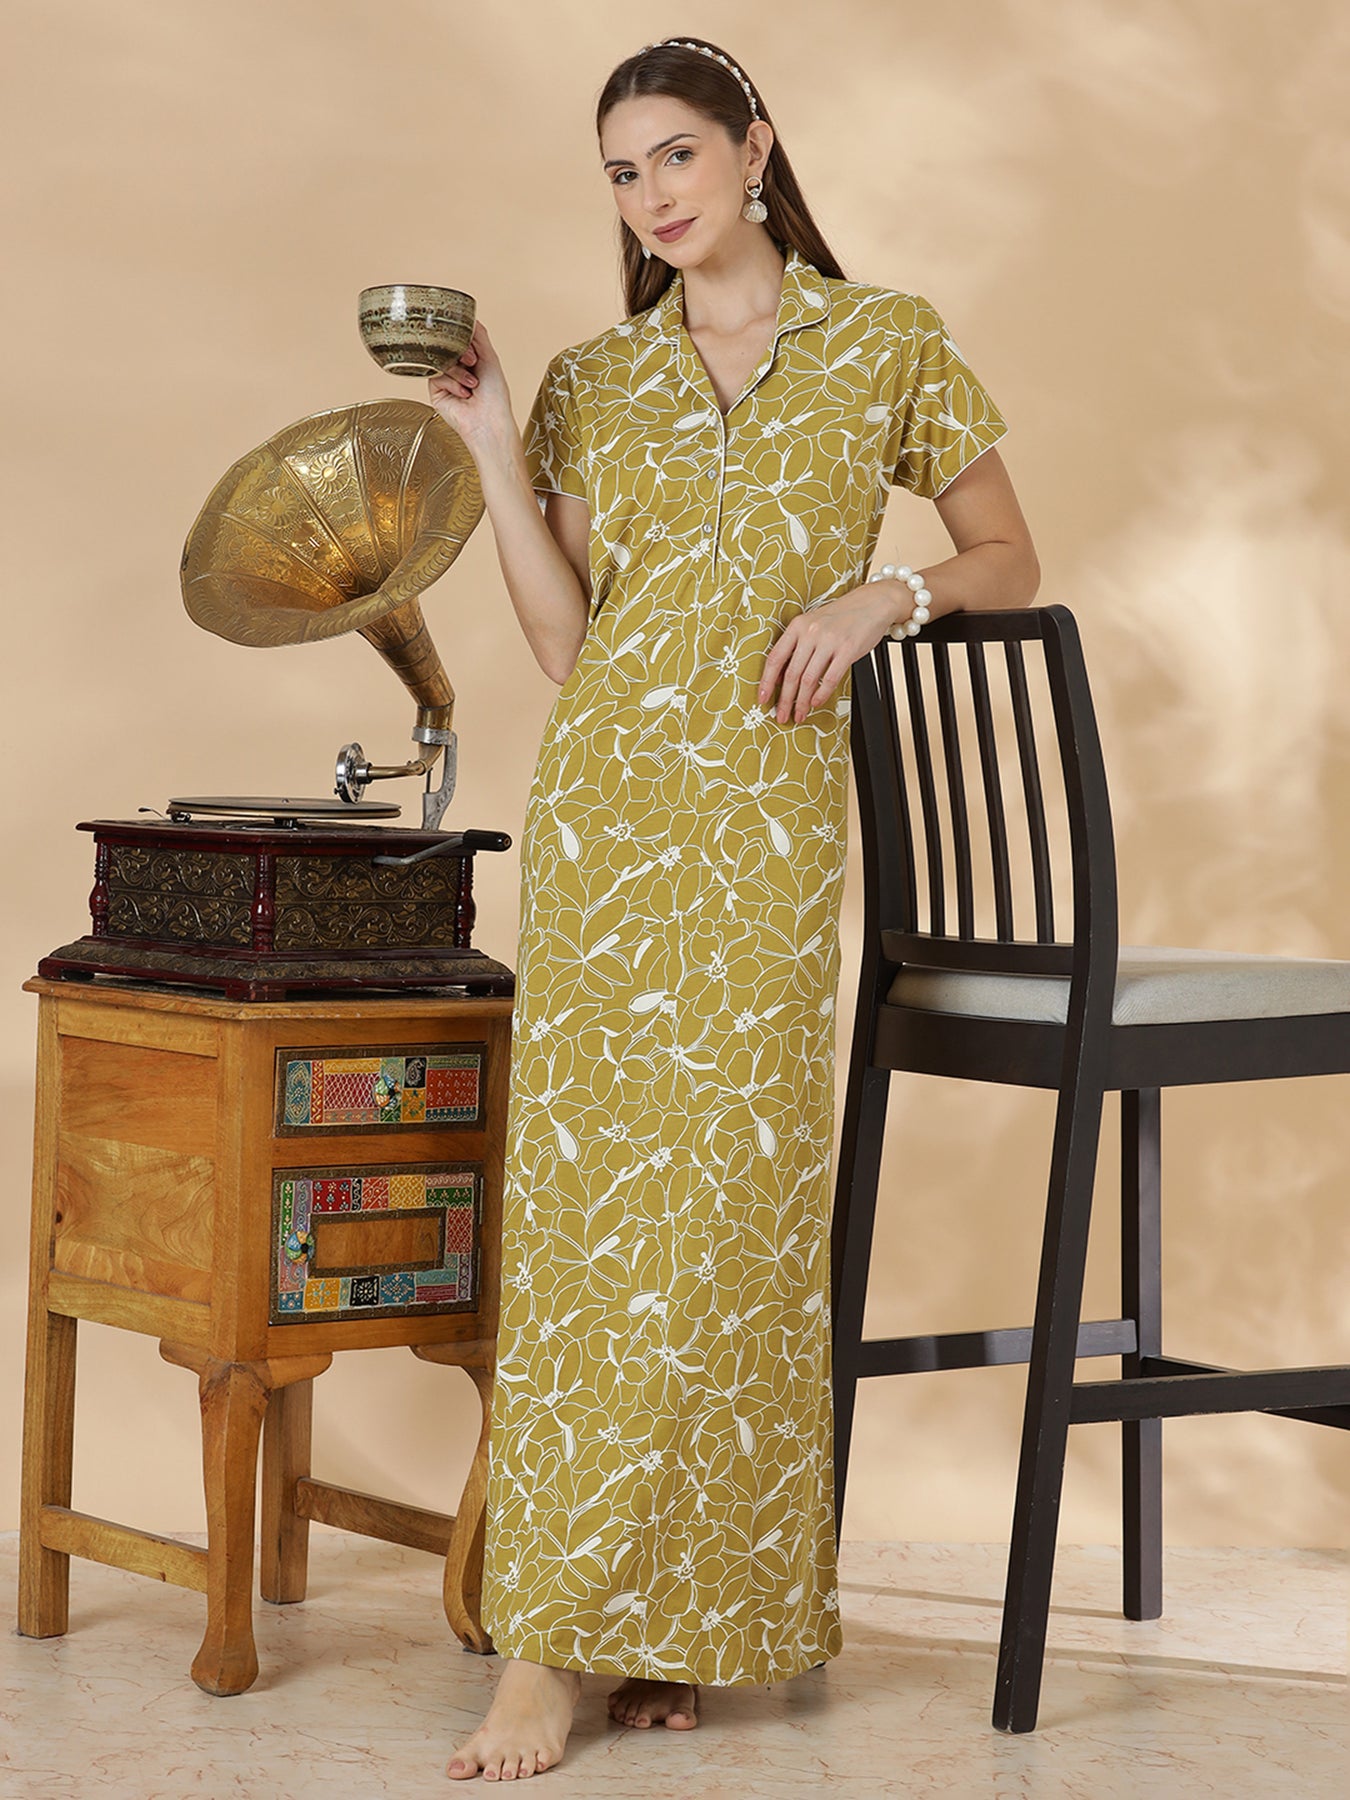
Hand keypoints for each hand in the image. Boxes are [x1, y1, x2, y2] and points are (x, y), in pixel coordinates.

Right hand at [426, 320, 516, 461]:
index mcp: (470, 361)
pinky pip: (436, 375)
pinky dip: (451, 382)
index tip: (474, 349)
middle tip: (473, 362)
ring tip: (472, 384)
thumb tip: (470, 316)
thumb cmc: (495, 396)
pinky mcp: (436, 391)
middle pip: (447, 348)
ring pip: (441, 360)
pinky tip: (463, 394)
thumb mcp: (490, 358)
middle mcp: (456, 369)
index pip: (458, 340)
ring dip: (459, 371)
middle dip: (462, 354)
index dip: (464, 340)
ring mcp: (445, 380)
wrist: (488, 421)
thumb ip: (479, 335)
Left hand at [758, 583, 903, 722]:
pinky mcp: (847, 649)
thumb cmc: (841, 617)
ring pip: (808, 679)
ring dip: (802, 702)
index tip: (763, 699)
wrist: (872, 603)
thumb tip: (780, 677)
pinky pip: (830, 678)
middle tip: (781, 716)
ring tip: (799, 714)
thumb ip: (796, 646)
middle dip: (784, 700)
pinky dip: (821, 694)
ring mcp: (829, 640)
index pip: (775, 658)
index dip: (766, 682)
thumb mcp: (812, 624)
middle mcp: (811, 632)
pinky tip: (816, 703)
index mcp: (797, 626)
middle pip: (791, 673)